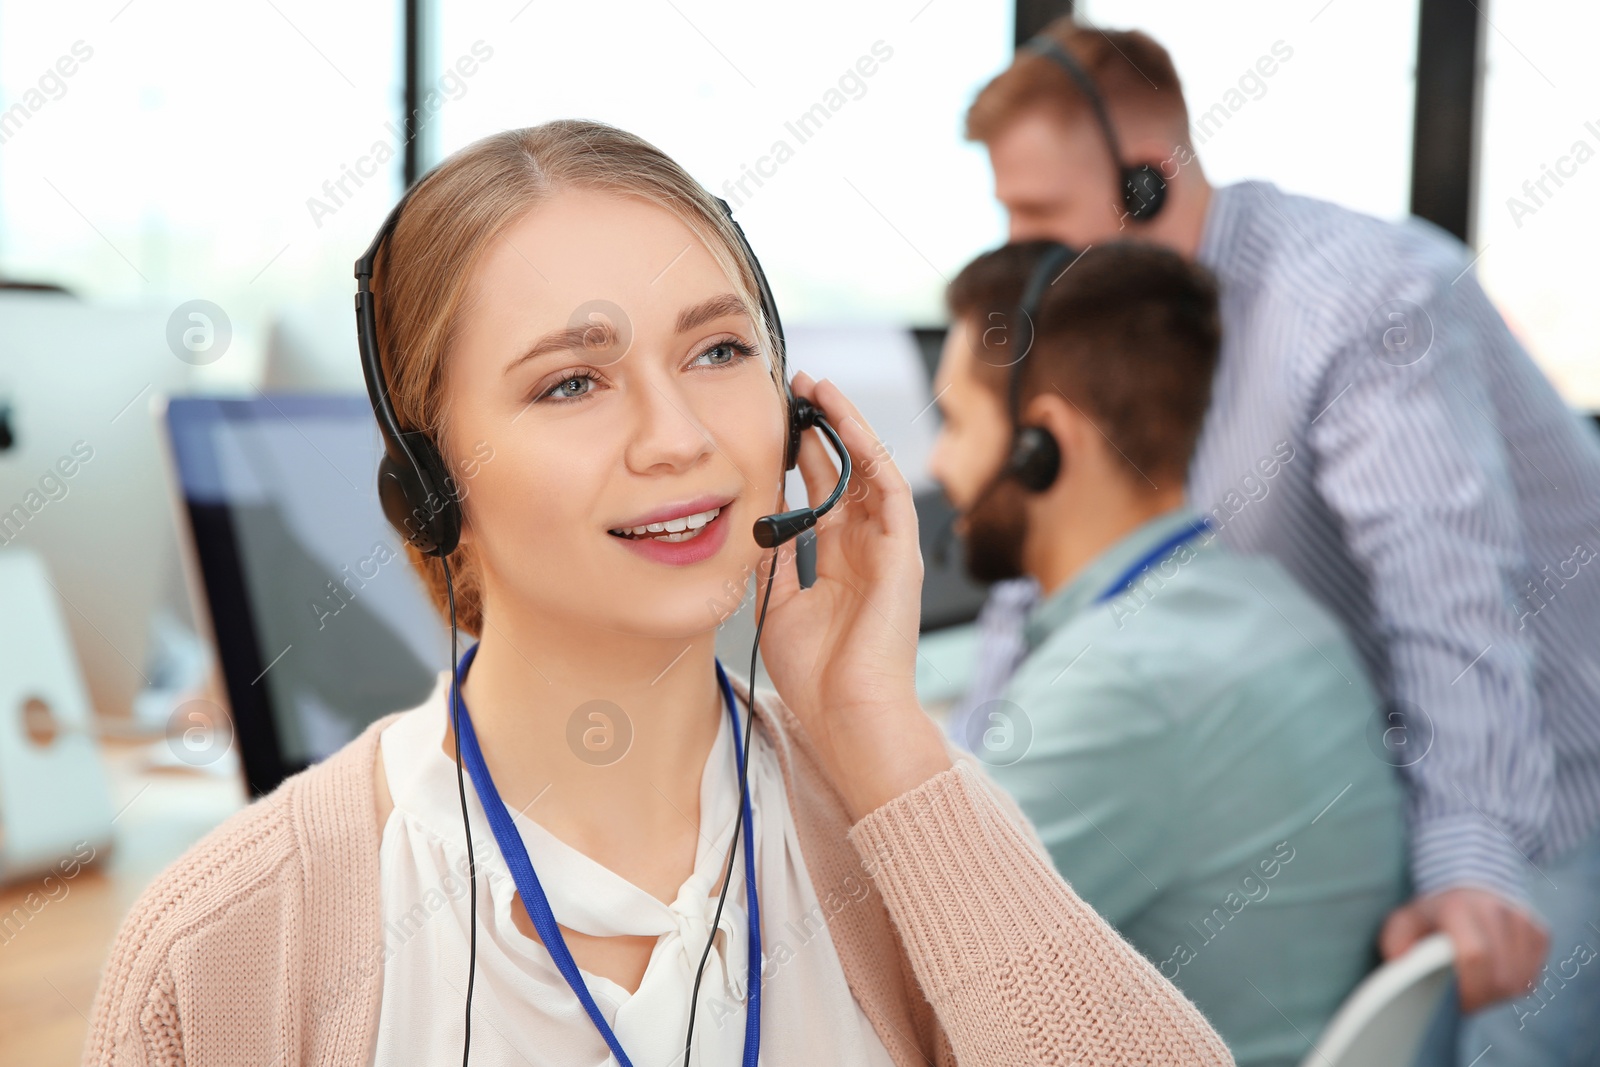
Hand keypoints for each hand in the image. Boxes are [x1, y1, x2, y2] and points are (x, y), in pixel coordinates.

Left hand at [753, 371, 951, 820]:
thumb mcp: (774, 608)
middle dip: (819, 430)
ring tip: (817, 389)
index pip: (816, 496)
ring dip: (845, 428)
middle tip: (792, 389)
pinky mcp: (902, 554)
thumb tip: (750, 523)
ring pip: (868, 471)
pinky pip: (890, 490)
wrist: (847, 714)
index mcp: (833, 565)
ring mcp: (885, 550)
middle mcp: (862, 551)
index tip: (771, 424)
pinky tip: (844, 421)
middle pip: (842, 475)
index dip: (796, 458)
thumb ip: (768, 564)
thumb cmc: (814, 677)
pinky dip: (868, 452)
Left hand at [1380, 887, 1548, 1012]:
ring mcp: (1522, 920)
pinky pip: (1532, 976)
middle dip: (1481, 997)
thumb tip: (1399, 964)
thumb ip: (1396, 941)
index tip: (1454, 1000)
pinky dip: (1514, 984)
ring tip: (1475, 985)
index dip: (1467, 987)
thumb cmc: (1432, 913)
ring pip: (1519, 980)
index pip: (1475, 956)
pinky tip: (1494, 974)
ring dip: (1497, 993)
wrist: (1467, 886)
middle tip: (1463, 999)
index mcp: (1458, 907)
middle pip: (1500, 976)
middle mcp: (1496, 910)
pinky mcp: (1539, 933)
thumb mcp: (1405, 921)